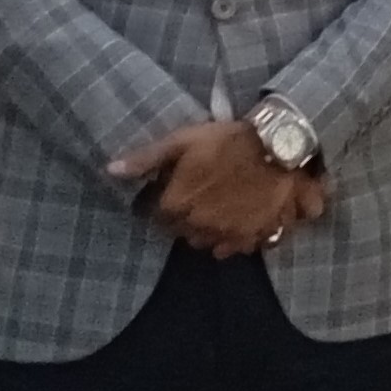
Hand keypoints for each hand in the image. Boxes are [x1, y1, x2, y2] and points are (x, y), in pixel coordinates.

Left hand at [113, 121, 309, 258]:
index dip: (161, 202)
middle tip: (196, 198)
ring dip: (206, 231)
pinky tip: (237, 223)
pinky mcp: (253, 238)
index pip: (155, 215)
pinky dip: (233, 240)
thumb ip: (146, 158)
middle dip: (183, 219)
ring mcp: (227, 235)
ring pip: (206, 243)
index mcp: (176, 205)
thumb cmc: (227, 140)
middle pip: (181, 232)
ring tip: (216, 211)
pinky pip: (235, 249)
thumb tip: (110, 170)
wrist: (280, 147)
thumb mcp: (183, 140)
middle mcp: (198, 227)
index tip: (170, 191)